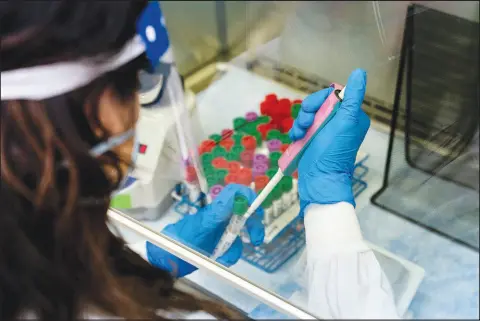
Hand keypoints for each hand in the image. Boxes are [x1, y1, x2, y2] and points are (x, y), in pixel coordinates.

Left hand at [146, 184, 264, 276]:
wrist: (165, 257)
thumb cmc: (180, 239)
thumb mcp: (200, 226)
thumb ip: (217, 213)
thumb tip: (236, 196)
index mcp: (215, 209)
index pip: (235, 192)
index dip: (248, 195)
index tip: (255, 209)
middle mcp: (219, 217)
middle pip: (244, 214)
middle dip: (253, 226)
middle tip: (256, 240)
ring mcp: (218, 231)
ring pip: (238, 235)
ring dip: (236, 248)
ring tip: (225, 258)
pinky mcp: (216, 244)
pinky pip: (231, 248)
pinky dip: (229, 256)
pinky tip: (221, 261)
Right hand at [289, 69, 369, 214]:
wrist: (319, 180)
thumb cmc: (332, 153)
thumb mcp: (345, 122)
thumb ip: (352, 97)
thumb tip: (359, 72)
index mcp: (351, 116)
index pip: (332, 96)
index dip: (318, 101)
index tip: (312, 112)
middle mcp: (339, 122)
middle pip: (318, 105)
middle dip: (307, 114)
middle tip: (305, 126)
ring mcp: (325, 132)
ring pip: (308, 116)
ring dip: (300, 123)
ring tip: (299, 135)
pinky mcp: (313, 141)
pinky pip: (303, 128)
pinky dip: (297, 131)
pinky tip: (294, 139)